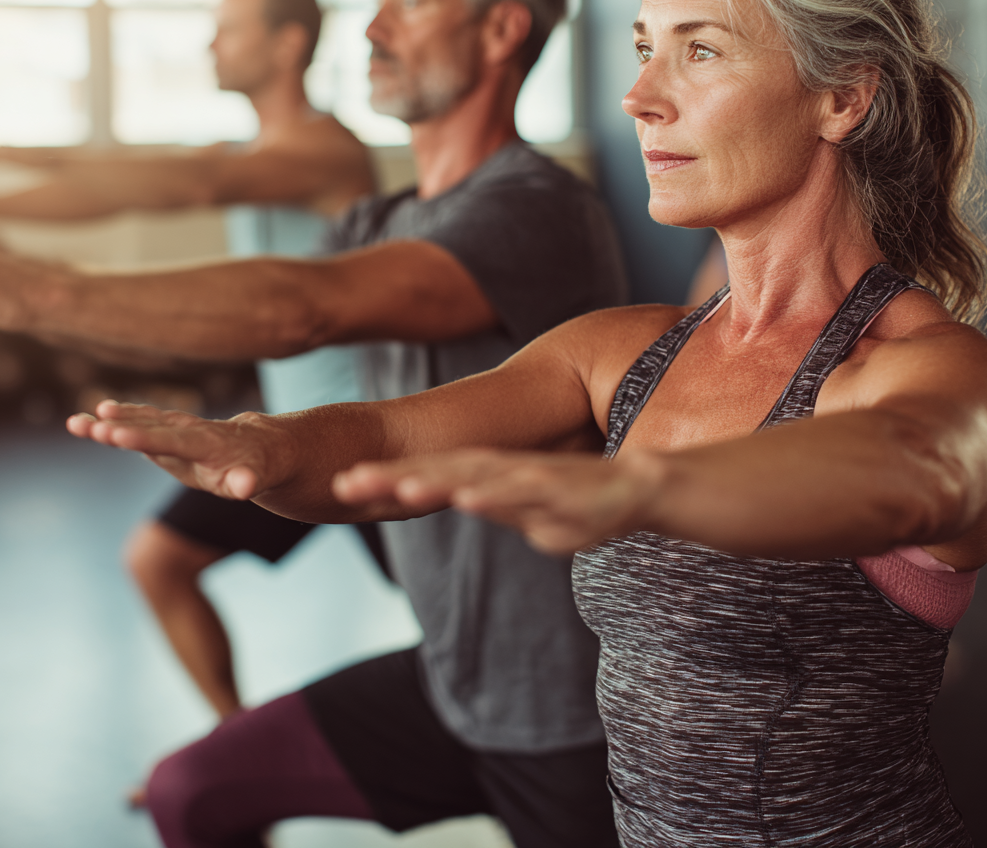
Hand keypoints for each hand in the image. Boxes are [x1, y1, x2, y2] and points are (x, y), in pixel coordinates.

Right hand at [67, 400, 292, 499]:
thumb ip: (248, 481)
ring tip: (76, 422)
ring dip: (110, 421)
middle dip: (120, 427)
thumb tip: (246, 485)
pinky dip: (116, 420)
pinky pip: (140, 423)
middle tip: (89, 426)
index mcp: (207, 442)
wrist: (260, 443)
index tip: (116, 435)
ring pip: (141, 421)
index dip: (145, 438)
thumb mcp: (258, 477)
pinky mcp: (168, 432)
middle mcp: (189, 430)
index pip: (174, 440)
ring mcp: (176, 428)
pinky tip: (89, 419)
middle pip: (151, 428)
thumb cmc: (258, 466)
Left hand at [333, 447, 667, 553]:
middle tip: (343, 484)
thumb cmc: (585, 504)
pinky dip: (496, 494)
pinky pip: (526, 492)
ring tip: (396, 486)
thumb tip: (480, 504)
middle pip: (443, 472)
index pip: (433, 476)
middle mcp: (506, 470)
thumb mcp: (532, 515)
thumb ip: (505, 508)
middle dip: (393, 479)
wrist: (643, 488)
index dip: (389, 480)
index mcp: (493, 477)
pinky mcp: (564, 487)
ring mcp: (533, 476)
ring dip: (437, 481)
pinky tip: (468, 497)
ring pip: (478, 477)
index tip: (343, 489)